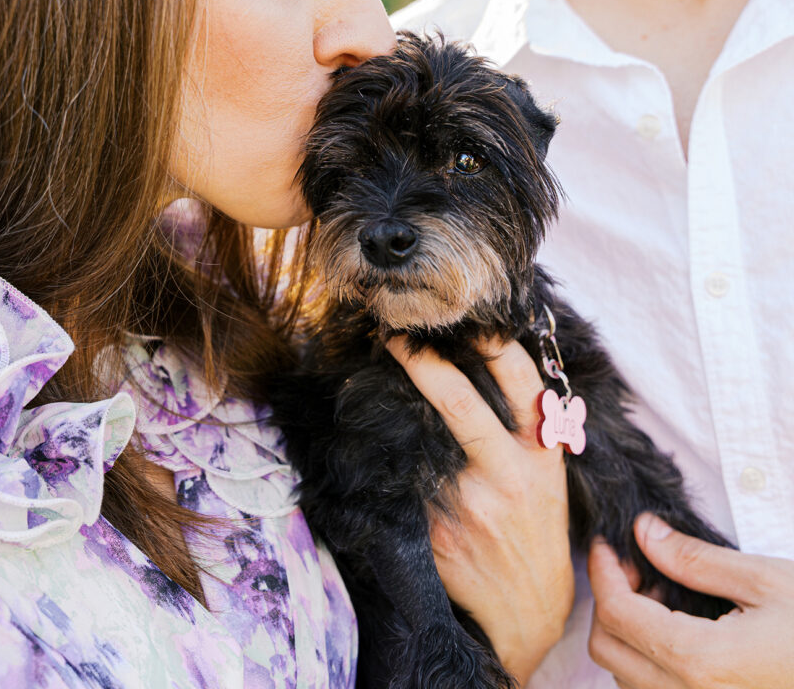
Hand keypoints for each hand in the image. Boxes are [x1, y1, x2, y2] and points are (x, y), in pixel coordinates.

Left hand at [387, 336, 573, 685]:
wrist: (525, 613)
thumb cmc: (537, 533)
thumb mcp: (548, 479)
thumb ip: (528, 432)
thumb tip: (489, 371)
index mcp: (540, 456)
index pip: (522, 384)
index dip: (494, 343)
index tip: (468, 319)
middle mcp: (506, 474)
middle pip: (459, 403)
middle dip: (423, 363)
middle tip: (396, 337)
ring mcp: (467, 502)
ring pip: (422, 439)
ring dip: (400, 412)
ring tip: (382, 385)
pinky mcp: (434, 527)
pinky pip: (406, 479)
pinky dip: (394, 461)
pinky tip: (383, 451)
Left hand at [588, 513, 793, 688]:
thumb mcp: (765, 581)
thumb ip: (693, 559)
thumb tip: (643, 531)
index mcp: (701, 663)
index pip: (616, 614)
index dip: (603, 571)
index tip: (608, 543)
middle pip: (609, 649)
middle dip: (611, 599)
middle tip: (638, 565)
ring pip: (627, 676)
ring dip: (628, 630)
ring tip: (663, 595)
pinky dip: (649, 660)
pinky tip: (681, 629)